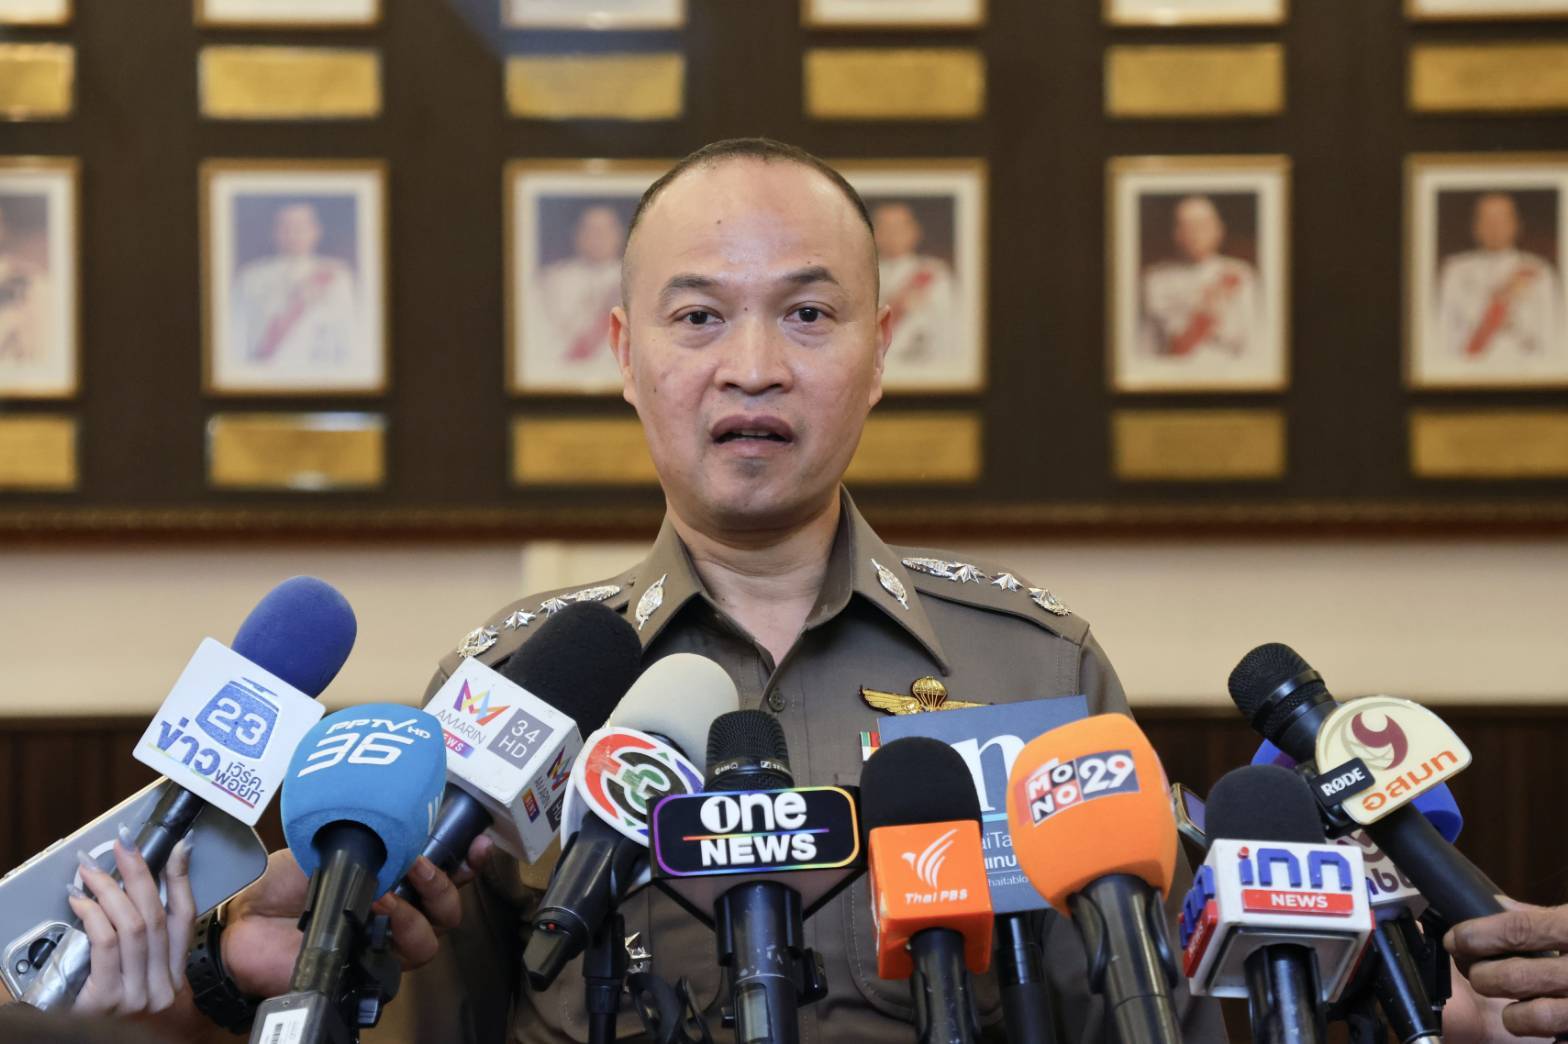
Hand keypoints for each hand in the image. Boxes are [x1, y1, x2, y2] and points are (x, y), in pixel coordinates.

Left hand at [69, 831, 194, 1016]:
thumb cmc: (101, 1019)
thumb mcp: (130, 981)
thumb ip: (138, 946)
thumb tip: (136, 892)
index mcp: (173, 979)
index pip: (185, 919)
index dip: (181, 880)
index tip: (175, 849)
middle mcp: (163, 988)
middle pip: (157, 916)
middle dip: (140, 874)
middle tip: (123, 847)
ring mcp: (139, 996)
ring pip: (133, 925)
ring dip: (110, 889)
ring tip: (90, 871)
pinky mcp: (110, 999)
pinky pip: (106, 943)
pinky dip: (94, 915)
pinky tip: (81, 902)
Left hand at [222, 834, 493, 997]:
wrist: (242, 923)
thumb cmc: (277, 885)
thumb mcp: (326, 846)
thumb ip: (365, 838)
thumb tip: (400, 822)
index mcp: (388, 881)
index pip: (441, 874)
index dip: (465, 861)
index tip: (478, 843)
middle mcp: (393, 914)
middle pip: (448, 910)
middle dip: (445, 885)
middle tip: (422, 864)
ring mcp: (381, 946)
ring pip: (432, 937)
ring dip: (418, 908)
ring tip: (388, 891)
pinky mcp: (367, 972)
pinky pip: (400, 960)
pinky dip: (396, 929)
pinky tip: (375, 911)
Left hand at [1447, 899, 1567, 1038]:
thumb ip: (1548, 916)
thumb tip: (1498, 907)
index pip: (1517, 930)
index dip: (1477, 936)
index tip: (1456, 940)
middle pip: (1515, 976)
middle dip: (1484, 976)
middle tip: (1476, 973)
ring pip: (1535, 1017)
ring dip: (1513, 1015)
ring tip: (1510, 1008)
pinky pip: (1564, 1039)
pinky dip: (1553, 1036)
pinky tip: (1553, 1028)